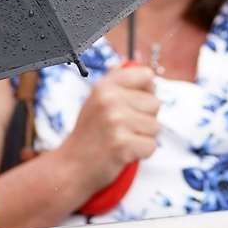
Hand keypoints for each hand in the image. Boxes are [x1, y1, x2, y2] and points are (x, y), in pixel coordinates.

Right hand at [54, 64, 160, 194]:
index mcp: (105, 86)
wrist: (71, 167)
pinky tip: (123, 153)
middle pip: (155, 104)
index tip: (134, 104)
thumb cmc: (89, 133)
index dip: (146, 92)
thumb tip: (133, 60)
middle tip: (122, 129)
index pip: (146, 76)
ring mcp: (116, 122)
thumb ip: (115, 80)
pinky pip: (151, 146)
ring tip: (122, 140)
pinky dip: (141, 153)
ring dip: (143, 137)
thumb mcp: (96, 100)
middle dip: (145, 119)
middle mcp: (109, 100)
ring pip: (156, 127)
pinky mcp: (122, 145)